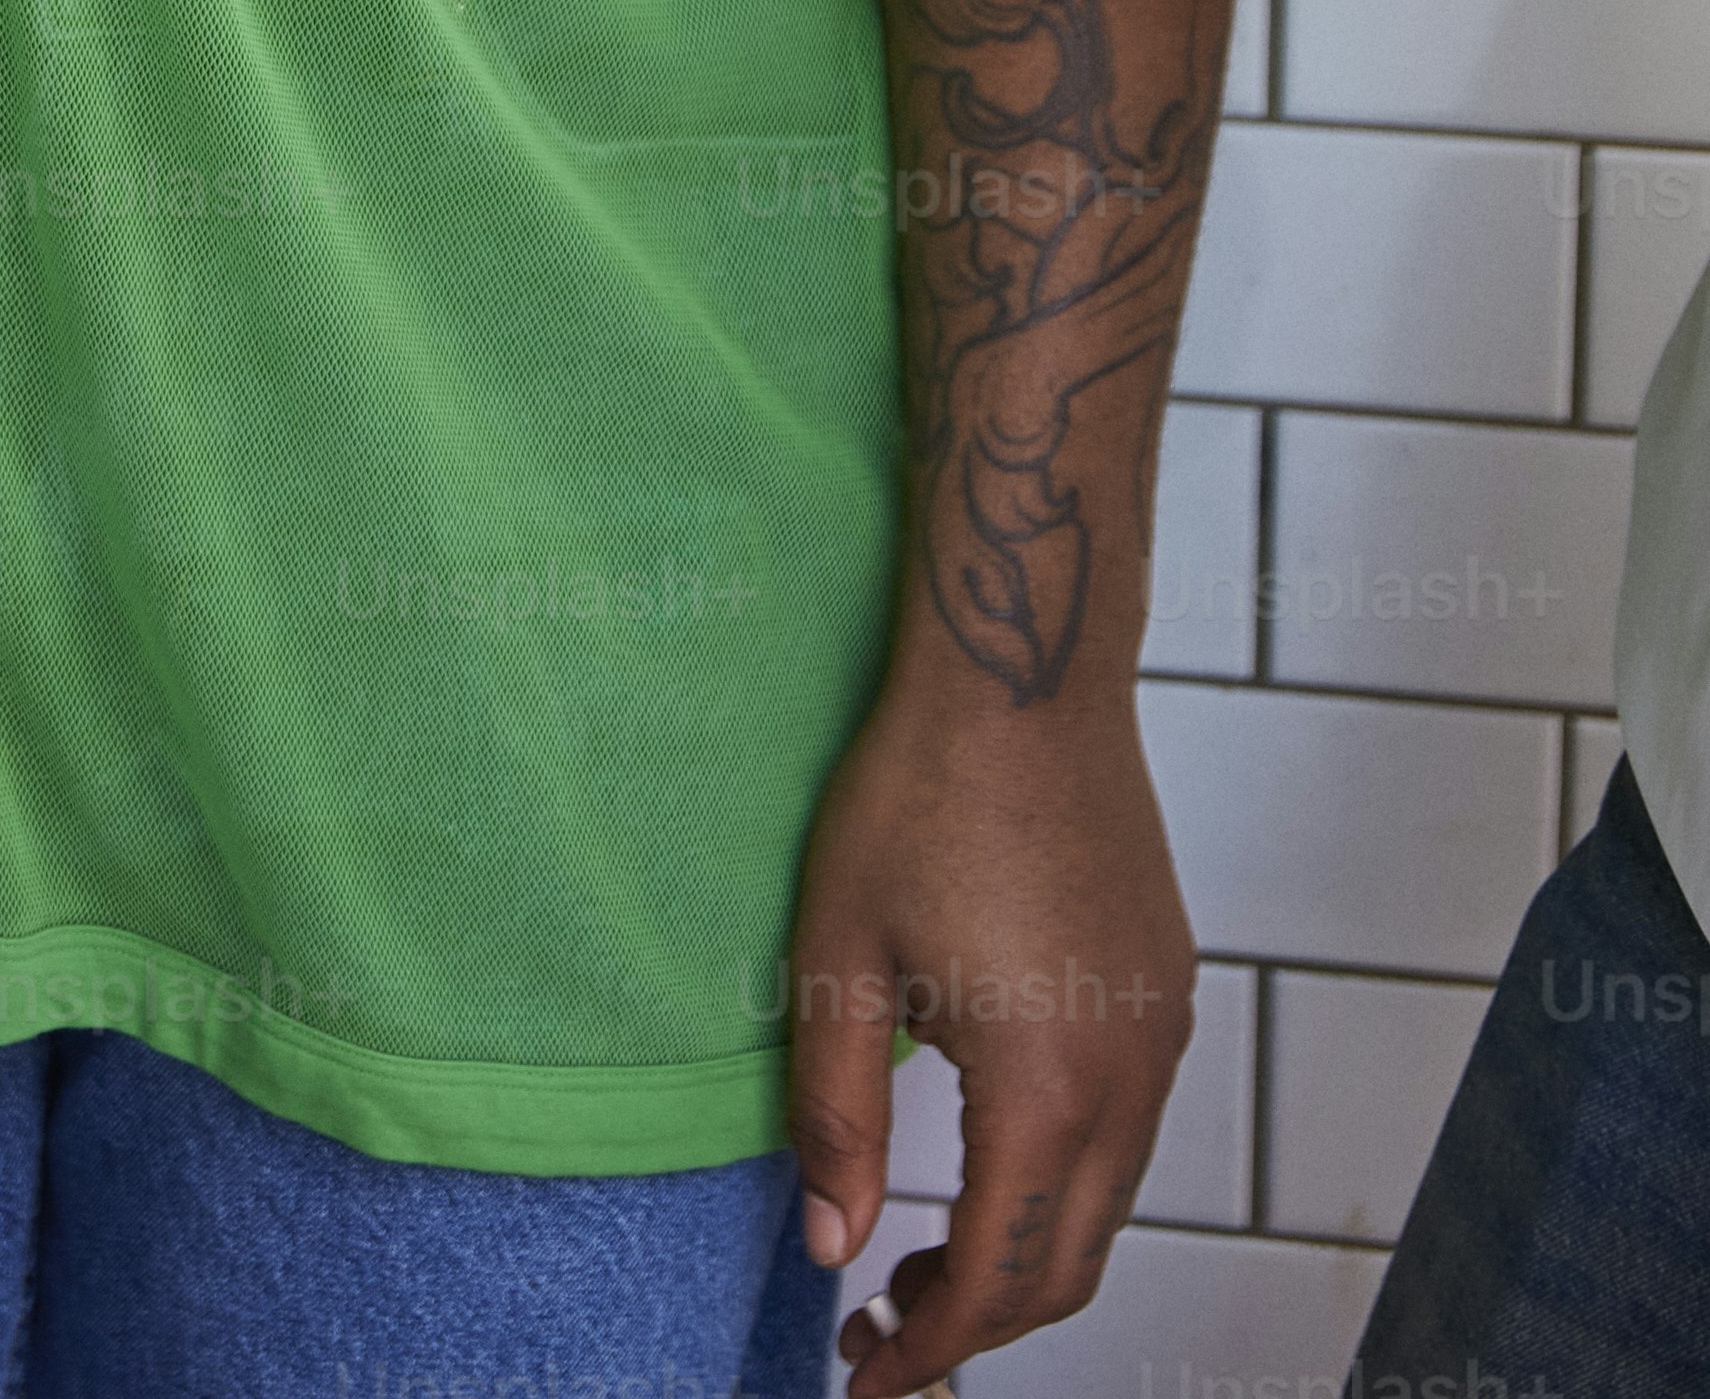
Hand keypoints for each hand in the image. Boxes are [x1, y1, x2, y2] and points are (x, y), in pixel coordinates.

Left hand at [785, 675, 1194, 1392]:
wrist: (1023, 673)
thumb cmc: (917, 796)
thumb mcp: (837, 957)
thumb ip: (836, 1119)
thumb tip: (832, 1250)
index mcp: (1048, 1086)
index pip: (1001, 1280)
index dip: (931, 1351)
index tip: (864, 1379)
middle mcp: (1131, 1078)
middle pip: (1070, 1266)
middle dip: (978, 1322)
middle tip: (881, 1326)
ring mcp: (1164, 1033)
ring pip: (1108, 1203)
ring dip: (1025, 1252)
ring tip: (921, 1249)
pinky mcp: (1170, 988)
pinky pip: (1129, 1127)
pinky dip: (1064, 1178)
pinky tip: (988, 1151)